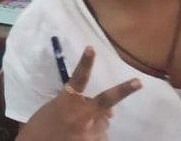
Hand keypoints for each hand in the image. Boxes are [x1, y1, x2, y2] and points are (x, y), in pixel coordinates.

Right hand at [18, 47, 140, 140]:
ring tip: (79, 130)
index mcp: (66, 102)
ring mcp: (88, 134)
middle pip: (105, 102)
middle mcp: (80, 116)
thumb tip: (109, 113)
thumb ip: (79, 106)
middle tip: (138, 82)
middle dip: (123, 91)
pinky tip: (80, 137)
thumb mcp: (56, 110)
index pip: (78, 79)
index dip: (85, 64)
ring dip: (97, 125)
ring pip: (104, 125)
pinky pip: (101, 138)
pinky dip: (94, 136)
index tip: (91, 49)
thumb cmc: (42, 126)